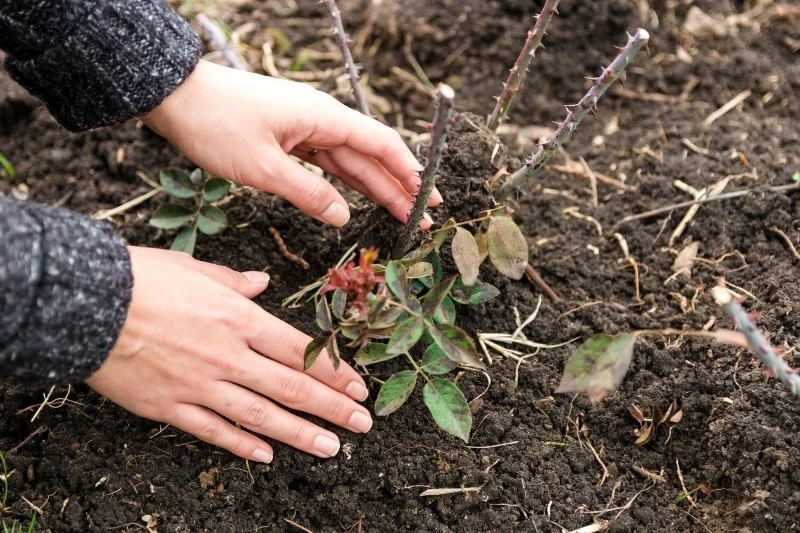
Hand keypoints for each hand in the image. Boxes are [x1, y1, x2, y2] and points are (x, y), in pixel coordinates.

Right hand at [85, 247, 372, 462]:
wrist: (85, 302)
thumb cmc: (141, 278)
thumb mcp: (195, 268)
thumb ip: (234, 281)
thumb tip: (261, 282)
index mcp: (239, 318)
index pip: (301, 350)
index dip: (335, 372)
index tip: (359, 387)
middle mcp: (228, 356)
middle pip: (292, 387)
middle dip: (332, 408)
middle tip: (363, 425)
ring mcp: (200, 385)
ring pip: (261, 416)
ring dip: (300, 434)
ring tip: (331, 448)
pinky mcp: (170, 407)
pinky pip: (213, 431)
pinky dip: (241, 446)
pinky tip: (265, 457)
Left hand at [143, 60, 440, 227]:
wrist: (174, 96)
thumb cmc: (215, 124)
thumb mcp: (262, 167)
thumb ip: (308, 194)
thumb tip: (344, 217)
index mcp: (323, 117)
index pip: (381, 144)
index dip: (409, 172)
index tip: (429, 197)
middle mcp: (321, 119)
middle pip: (370, 156)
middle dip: (397, 188)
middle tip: (420, 220)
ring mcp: (304, 128)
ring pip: (349, 162)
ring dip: (374, 188)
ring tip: (399, 215)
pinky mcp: (288, 138)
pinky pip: (325, 163)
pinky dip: (342, 184)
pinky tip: (355, 201)